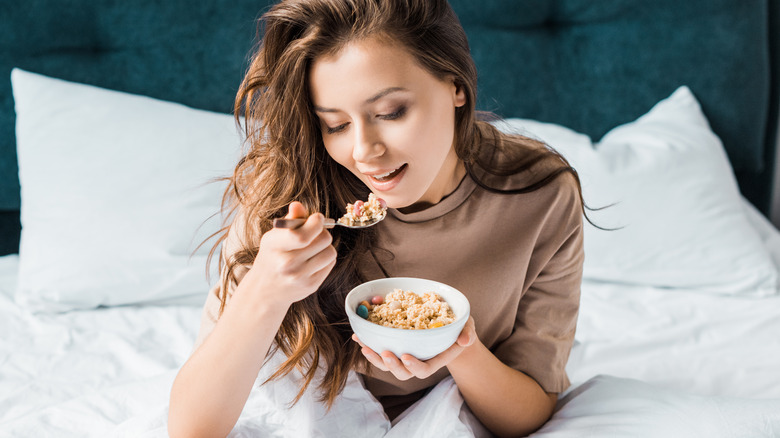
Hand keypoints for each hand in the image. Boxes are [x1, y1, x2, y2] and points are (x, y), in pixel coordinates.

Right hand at [240, 201, 336, 308]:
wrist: (264, 290)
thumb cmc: (271, 257)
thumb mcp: (274, 237)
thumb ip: (289, 220)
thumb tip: (298, 205)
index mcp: (274, 246)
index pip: (302, 235)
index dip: (316, 223)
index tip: (317, 218)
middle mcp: (286, 264)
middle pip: (323, 240)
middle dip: (322, 232)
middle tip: (315, 232)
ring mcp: (299, 277)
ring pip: (330, 251)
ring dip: (325, 246)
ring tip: (314, 247)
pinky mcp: (311, 285)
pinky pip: (331, 263)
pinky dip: (326, 258)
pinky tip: (314, 259)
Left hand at [352, 316, 476, 379]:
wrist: (449, 331)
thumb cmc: (459, 329)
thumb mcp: (468, 327)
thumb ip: (467, 333)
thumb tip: (466, 339)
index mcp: (436, 359)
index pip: (425, 370)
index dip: (415, 366)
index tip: (406, 356)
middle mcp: (419, 362)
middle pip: (403, 373)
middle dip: (392, 365)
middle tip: (385, 353)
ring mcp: (406, 358)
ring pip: (388, 366)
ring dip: (375, 358)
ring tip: (364, 347)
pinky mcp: (396, 350)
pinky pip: (381, 352)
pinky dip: (369, 345)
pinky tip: (358, 337)